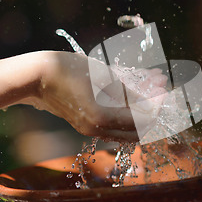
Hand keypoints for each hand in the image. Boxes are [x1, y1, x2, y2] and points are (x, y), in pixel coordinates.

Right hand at [24, 51, 167, 142]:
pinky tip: (133, 97)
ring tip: (149, 91)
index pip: (142, 121)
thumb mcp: (104, 76)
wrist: (37, 76)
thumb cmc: (70, 69)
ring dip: (141, 114)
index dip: (157, 107)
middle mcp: (97, 129)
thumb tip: (150, 102)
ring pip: (126, 130)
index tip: (164, 92)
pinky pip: (114, 126)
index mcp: (103, 118)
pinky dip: (127, 114)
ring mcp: (90, 130)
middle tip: (160, 94)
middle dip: (152, 114)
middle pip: (137, 132)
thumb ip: (129, 92)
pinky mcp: (86, 125)